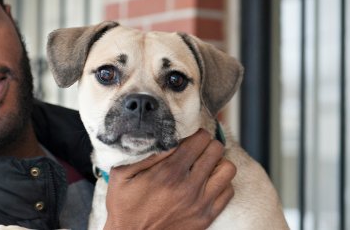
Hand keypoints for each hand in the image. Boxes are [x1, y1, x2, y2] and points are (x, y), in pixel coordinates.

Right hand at [103, 129, 235, 229]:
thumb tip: (164, 136)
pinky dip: (221, 183)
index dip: (196, 133)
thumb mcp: (121, 175)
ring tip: (205, 164)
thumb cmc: (125, 206)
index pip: (200, 139)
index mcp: (169, 172)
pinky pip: (228, 191)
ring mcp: (200, 203)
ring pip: (228, 169)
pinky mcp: (206, 216)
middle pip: (216, 149)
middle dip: (207, 144)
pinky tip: (207, 183)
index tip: (189, 137)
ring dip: (217, 163)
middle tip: (197, 149)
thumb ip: (143, 153)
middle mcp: (189, 186)